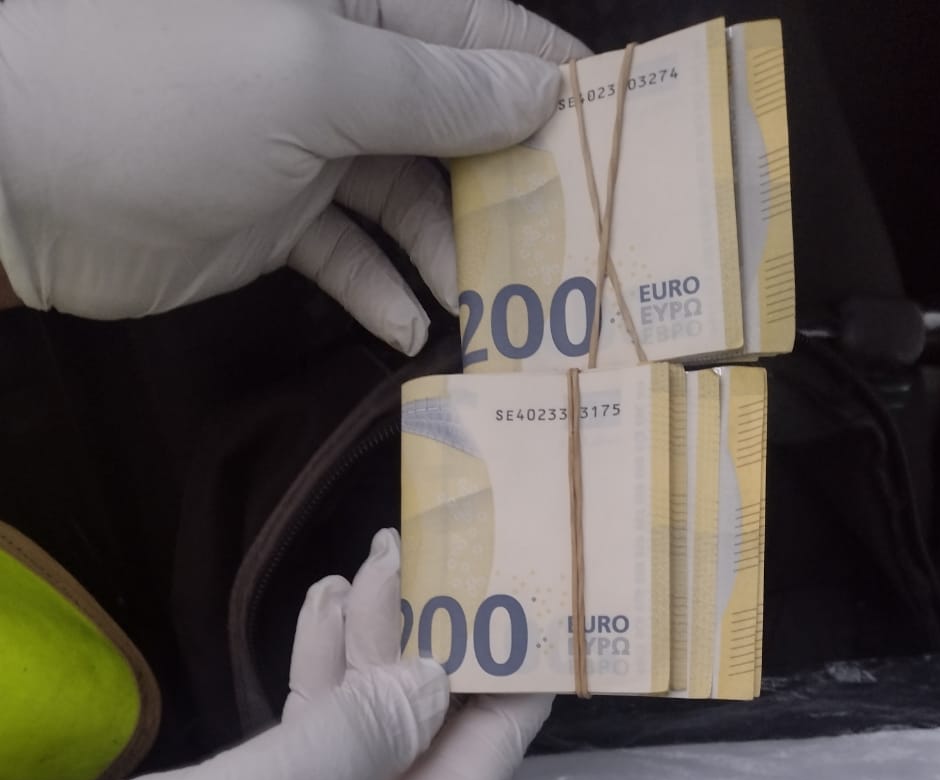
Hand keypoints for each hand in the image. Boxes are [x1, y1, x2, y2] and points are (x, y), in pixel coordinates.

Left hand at [0, 0, 585, 347]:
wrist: (19, 175)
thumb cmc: (160, 94)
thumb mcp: (312, 76)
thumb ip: (432, 88)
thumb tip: (539, 90)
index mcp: (358, 4)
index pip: (482, 30)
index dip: (553, 82)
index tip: (622, 144)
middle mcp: (340, 68)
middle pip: (457, 126)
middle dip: (512, 189)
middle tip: (569, 257)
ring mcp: (306, 147)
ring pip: (411, 201)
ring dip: (452, 256)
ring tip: (490, 312)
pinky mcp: (275, 220)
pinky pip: (349, 254)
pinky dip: (379, 291)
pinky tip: (408, 330)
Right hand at [0, 530, 550, 779]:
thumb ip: (347, 746)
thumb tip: (434, 682)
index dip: (502, 703)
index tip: (542, 624)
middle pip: (414, 760)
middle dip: (413, 655)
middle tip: (423, 556)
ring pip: (359, 747)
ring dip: (359, 660)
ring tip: (371, 565)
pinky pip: (305, 757)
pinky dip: (311, 689)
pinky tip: (320, 615)